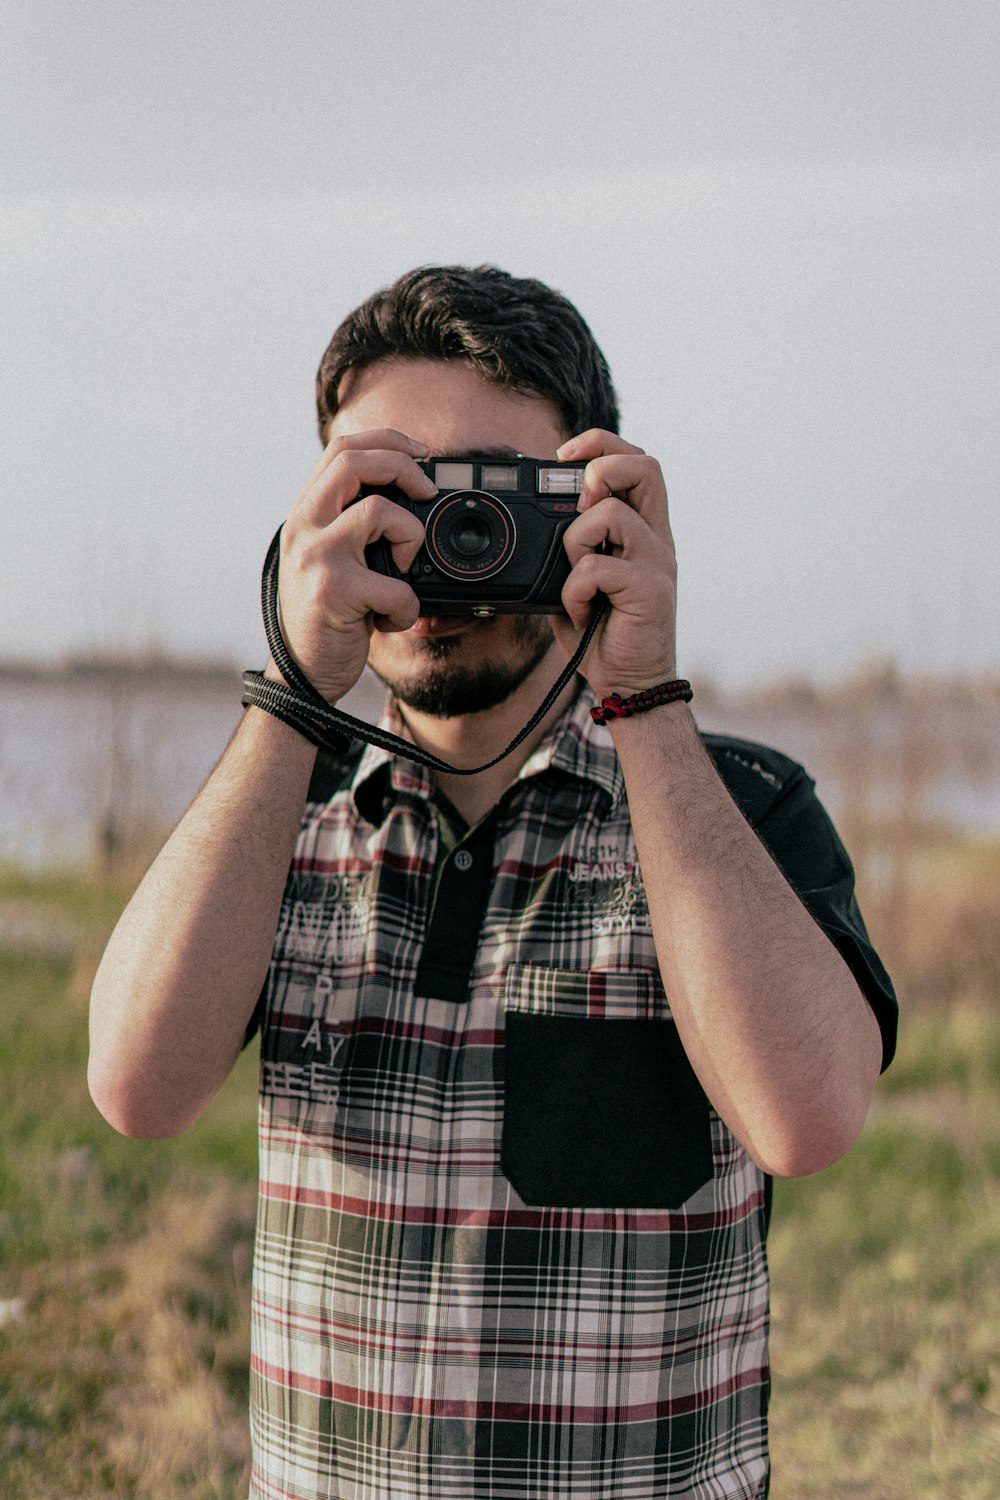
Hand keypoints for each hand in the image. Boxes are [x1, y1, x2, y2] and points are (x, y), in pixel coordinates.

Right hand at [269, 429, 437, 702]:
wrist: (301, 677)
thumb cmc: (327, 619)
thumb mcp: (331, 561)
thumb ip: (353, 525)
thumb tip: (412, 495)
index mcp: (306, 515)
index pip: (342, 450)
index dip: (387, 441)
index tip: (422, 453)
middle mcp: (304, 528)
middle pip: (354, 462)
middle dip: (404, 469)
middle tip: (428, 493)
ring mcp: (316, 557)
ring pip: (381, 513)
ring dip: (411, 541)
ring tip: (403, 572)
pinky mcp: (334, 592)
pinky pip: (397, 585)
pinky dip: (407, 607)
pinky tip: (393, 619)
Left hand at [552, 430, 677, 698]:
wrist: (631, 684)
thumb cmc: (604, 633)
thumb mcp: (580, 579)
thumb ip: (570, 547)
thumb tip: (532, 520)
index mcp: (643, 530)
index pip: (638, 462)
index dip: (601, 444)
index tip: (564, 456)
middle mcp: (656, 539)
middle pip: (645, 466)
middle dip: (601, 469)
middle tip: (577, 505)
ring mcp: (656, 564)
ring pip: (609, 514)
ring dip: (574, 543)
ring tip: (574, 579)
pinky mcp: (650, 592)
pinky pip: (597, 568)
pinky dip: (574, 591)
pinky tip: (581, 612)